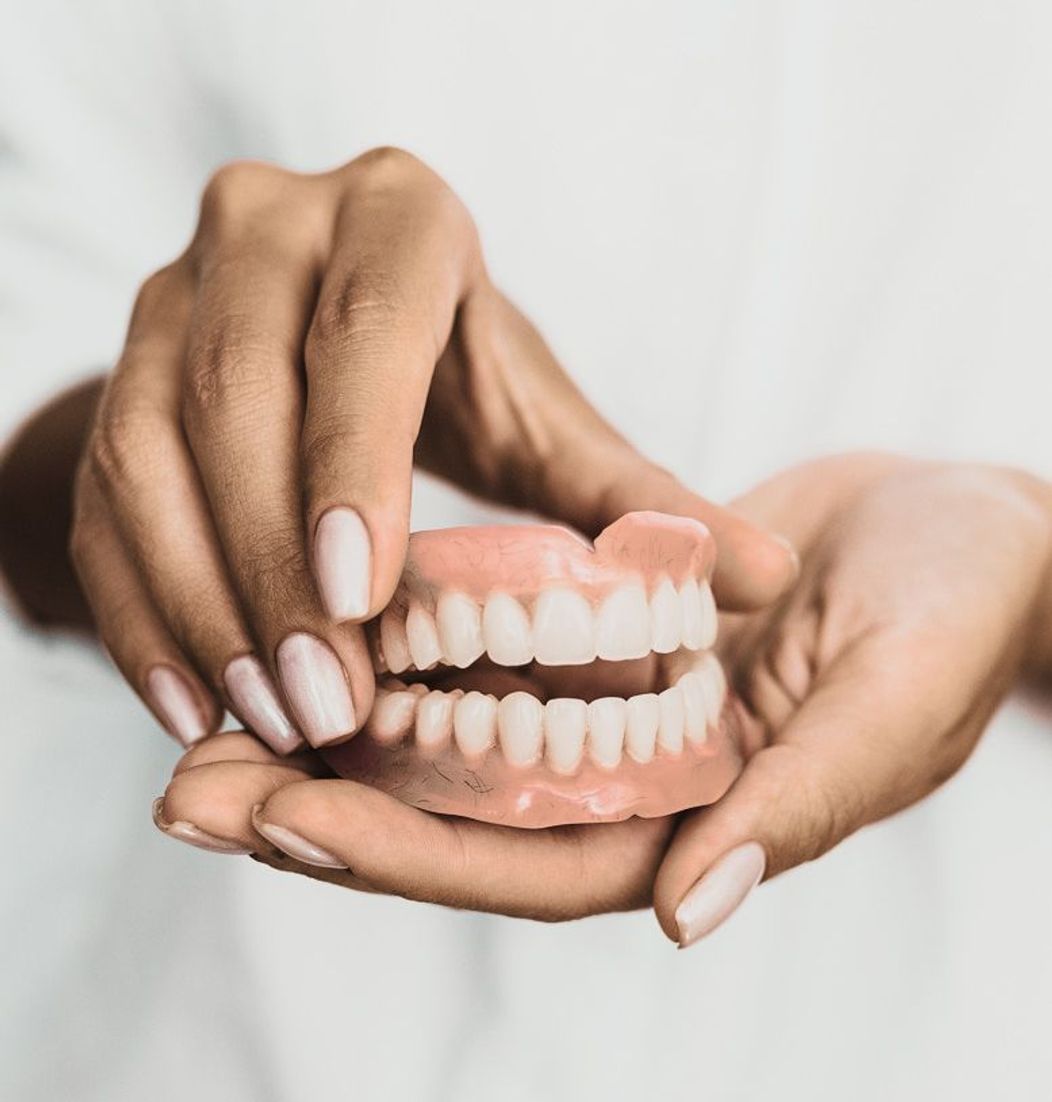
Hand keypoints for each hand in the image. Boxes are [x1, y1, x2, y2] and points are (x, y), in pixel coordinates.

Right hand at [66, 148, 795, 752]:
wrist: (333, 361)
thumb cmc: (461, 383)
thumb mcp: (547, 423)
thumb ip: (638, 498)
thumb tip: (769, 580)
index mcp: (397, 221)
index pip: (367, 329)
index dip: (355, 457)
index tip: (365, 595)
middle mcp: (266, 230)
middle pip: (240, 397)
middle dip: (276, 565)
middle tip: (324, 703)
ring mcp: (173, 299)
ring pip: (149, 453)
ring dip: (204, 602)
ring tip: (265, 721)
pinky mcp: (118, 379)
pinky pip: (100, 500)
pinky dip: (138, 612)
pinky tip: (189, 707)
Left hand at [155, 454, 1051, 942]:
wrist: (962, 524)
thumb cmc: (957, 606)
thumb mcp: (894, 695)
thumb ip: (803, 800)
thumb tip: (692, 909)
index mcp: (699, 823)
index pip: (531, 864)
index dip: (409, 854)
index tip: (287, 824)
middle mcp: (633, 783)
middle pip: (457, 820)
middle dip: (323, 813)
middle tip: (187, 795)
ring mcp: (608, 715)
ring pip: (447, 744)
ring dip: (329, 739)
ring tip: (203, 728)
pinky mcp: (595, 643)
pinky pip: (479, 660)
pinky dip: (393, 657)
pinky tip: (307, 632)